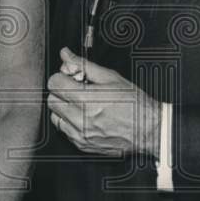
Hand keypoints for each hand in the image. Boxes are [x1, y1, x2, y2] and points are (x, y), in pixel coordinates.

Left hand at [46, 47, 160, 156]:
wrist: (148, 130)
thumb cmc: (134, 105)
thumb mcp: (110, 77)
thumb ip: (83, 65)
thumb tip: (66, 55)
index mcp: (87, 100)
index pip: (54, 84)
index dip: (62, 76)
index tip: (70, 76)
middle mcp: (81, 119)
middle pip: (52, 100)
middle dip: (61, 91)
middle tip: (76, 89)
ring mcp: (80, 135)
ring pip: (55, 117)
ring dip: (63, 108)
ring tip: (80, 104)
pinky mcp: (82, 145)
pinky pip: (64, 131)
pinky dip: (70, 122)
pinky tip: (84, 117)